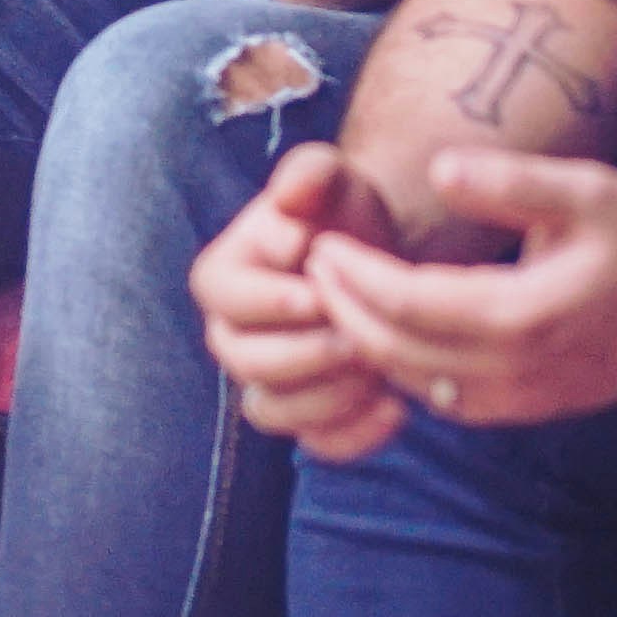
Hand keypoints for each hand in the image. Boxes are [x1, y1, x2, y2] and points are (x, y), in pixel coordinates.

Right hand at [194, 143, 416, 461]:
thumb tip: (290, 198)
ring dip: (326, 398)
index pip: (226, 298)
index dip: (272, 300)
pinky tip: (395, 409)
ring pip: (273, 411)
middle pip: (246, 362)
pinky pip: (316, 442)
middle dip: (305, 354)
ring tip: (376, 371)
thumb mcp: (331, 177)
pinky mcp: (306, 415)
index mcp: (222, 276)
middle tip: (356, 339)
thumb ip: (308, 174)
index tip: (319, 293)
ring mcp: (265, 381)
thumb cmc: (343, 211)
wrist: (379, 258)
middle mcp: (231, 335)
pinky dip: (353, 436)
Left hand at [307, 151, 616, 432]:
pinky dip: (401, 367)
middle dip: (341, 309)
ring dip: (365, 341)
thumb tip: (437, 170)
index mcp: (520, 316)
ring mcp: (514, 402)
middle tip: (312, 265)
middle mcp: (510, 371)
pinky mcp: (519, 411)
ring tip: (335, 293)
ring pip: (410, 382)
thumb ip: (508, 181)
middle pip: (393, 351)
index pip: (405, 305)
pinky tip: (384, 329)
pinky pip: (439, 400)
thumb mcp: (585, 191)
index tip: (320, 243)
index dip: (353, 277)